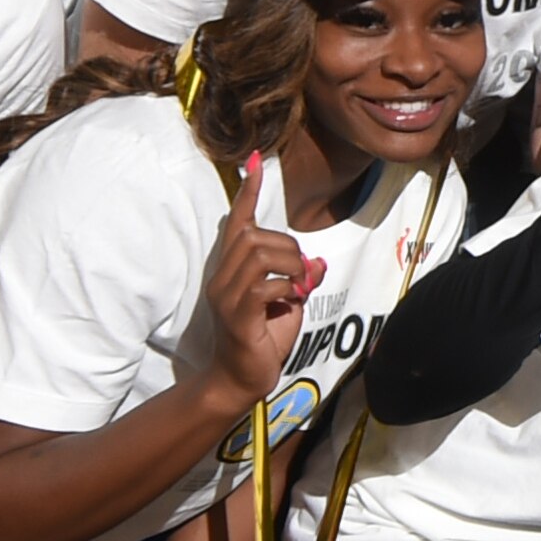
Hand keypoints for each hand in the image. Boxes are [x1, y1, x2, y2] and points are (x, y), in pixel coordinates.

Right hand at [194, 188, 319, 413]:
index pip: (237, 222)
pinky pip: (263, 286)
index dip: (248, 192)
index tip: (256, 161)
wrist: (241, 380)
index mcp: (232, 269)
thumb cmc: (263, 339)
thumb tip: (318, 261)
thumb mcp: (288, 302)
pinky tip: (291, 300)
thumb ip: (299, 278)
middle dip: (286, 244)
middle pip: (252, 235)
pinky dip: (286, 288)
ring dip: (288, 264)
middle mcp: (222, 278)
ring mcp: (226, 297)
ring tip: (297, 285)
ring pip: (258, 254)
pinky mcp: (237, 316)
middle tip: (300, 270)